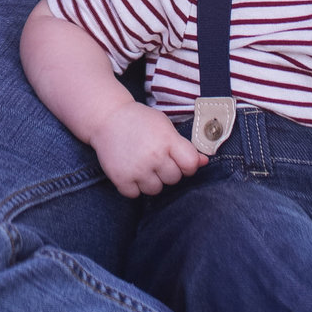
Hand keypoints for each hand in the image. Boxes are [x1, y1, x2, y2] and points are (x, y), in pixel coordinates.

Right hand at [90, 103, 206, 197]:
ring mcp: (137, 169)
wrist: (107, 117)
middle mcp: (154, 156)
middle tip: (154, 157)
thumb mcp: (165, 127)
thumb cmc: (140, 121)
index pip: (190, 165)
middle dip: (167, 171)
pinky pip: (135, 194)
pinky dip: (133, 185)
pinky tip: (130, 169)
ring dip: (150, 180)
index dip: (187, 164)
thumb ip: (185, 146)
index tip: (178, 159)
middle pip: (174, 179)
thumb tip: (204, 162)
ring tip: (141, 162)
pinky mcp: (121, 179)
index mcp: (167, 140)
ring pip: (156, 190)